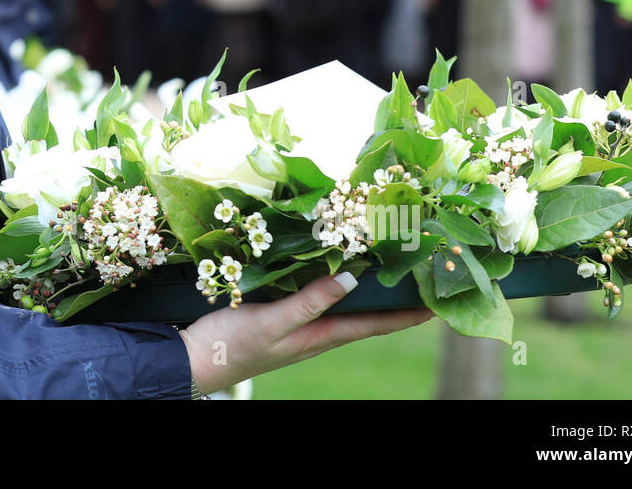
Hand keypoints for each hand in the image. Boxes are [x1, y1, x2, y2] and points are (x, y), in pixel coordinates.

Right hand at [178, 273, 433, 393]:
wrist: (194, 360)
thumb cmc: (232, 344)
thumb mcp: (272, 322)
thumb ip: (310, 301)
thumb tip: (352, 278)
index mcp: (319, 336)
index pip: (374, 324)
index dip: (406, 315)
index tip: (438, 304)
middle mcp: (315, 332)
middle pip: (365, 316)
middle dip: (393, 300)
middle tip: (419, 278)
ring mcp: (298, 326)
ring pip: (343, 308)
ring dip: (368, 293)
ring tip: (389, 272)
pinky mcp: (280, 317)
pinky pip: (319, 300)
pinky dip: (336, 286)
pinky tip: (334, 272)